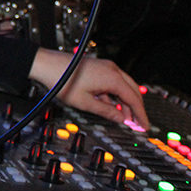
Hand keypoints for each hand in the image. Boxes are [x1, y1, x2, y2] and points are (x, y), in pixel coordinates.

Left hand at [28, 48, 149, 128]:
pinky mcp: (97, 68)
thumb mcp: (85, 102)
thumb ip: (105, 112)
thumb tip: (120, 119)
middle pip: (132, 91)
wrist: (46, 65)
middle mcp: (111, 69)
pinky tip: (109, 106)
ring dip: (124, 102)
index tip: (144, 125)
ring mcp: (105, 67)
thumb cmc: (62, 80)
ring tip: (123, 118)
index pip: (134, 98)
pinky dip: (114, 95)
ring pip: (122, 87)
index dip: (140, 114)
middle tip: (137, 123)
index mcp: (112, 77)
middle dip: (135, 108)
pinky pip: (112, 83)